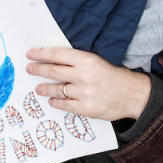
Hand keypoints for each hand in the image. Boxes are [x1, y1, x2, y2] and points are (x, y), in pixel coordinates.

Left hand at [26, 46, 150, 120]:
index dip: (40, 54)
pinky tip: (52, 100)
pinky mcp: (86, 109)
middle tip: (29, 69)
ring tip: (38, 87)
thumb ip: (78, 60)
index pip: (57, 54)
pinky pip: (65, 105)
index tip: (30, 54)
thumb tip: (54, 59)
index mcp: (87, 60)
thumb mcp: (97, 60)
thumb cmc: (115, 75)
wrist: (133, 94)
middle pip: (53, 72)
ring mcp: (84, 94)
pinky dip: (56, 102)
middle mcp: (84, 76)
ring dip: (44, 88)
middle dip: (38, 69)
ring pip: (57, 90)